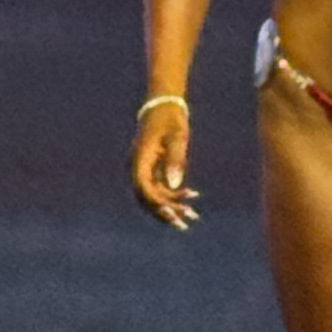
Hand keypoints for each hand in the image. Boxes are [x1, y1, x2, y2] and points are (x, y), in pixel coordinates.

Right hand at [130, 102, 197, 230]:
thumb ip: (175, 161)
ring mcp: (144, 168)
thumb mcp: (177, 138)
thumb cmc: (171, 120)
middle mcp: (138, 166)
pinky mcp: (153, 169)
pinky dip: (174, 195)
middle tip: (183, 224)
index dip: (156, 202)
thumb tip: (175, 185)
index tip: (172, 213)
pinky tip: (192, 197)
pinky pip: (160, 187)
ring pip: (153, 195)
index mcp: (140, 158)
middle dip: (163, 212)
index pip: (143, 187)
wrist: (164, 106)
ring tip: (192, 216)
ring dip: (171, 206)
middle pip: (146, 196)